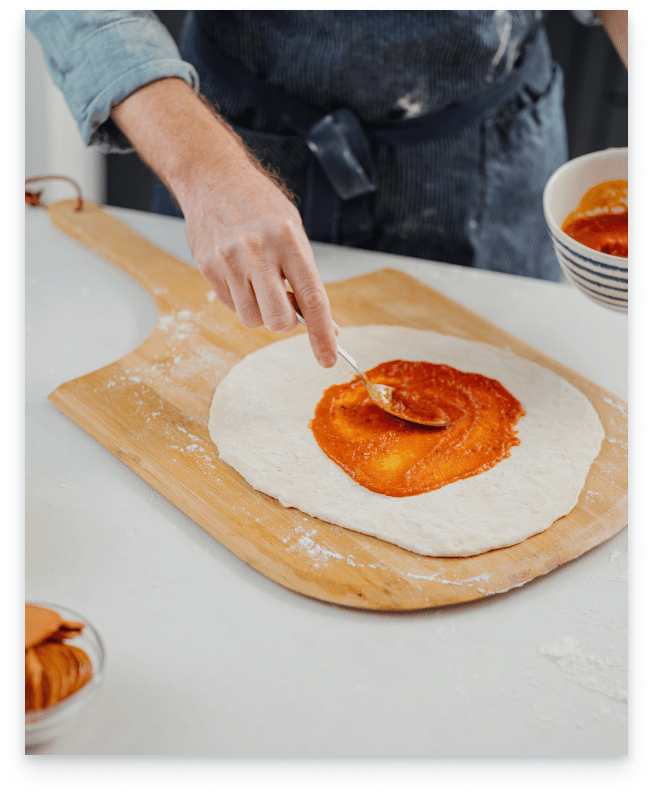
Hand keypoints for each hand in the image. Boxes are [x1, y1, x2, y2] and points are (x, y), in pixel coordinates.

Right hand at [177, 152, 337, 367]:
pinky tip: (241, 274)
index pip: (312, 298)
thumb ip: (306, 276)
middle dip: (286, 324)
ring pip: (252, 319)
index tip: (328, 358)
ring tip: (259, 282)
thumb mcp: (293, 230)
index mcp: (288, 240)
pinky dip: (242, 300)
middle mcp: (258, 252)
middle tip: (286, 306)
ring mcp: (229, 261)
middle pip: (278, 319)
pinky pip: (232, 306)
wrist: (212, 177)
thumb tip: (324, 323)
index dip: (322, 333)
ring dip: (261, 312)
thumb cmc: (260, 205)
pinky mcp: (208, 268)